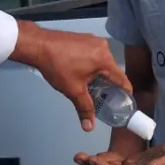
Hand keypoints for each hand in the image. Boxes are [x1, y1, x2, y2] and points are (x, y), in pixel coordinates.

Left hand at [12, 22, 131, 131]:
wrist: (38, 45)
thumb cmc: (57, 67)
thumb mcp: (73, 90)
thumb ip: (85, 108)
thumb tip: (89, 127)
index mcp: (104, 59)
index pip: (122, 78)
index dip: (125, 92)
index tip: (125, 102)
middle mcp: (103, 47)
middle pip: (112, 70)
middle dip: (108, 85)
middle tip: (104, 98)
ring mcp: (93, 40)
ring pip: (102, 62)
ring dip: (98, 74)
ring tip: (90, 87)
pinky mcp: (84, 38)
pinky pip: (93, 54)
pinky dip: (91, 65)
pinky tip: (81, 73)